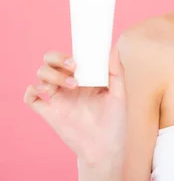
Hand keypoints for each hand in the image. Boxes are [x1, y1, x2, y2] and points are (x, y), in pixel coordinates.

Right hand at [23, 49, 126, 166]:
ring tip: (72, 85)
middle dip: (57, 59)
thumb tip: (114, 50)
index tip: (80, 57)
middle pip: (50, 62)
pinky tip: (43, 92)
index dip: (70, 53)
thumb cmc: (115, 120)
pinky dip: (31, 91)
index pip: (69, 57)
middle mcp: (69, 85)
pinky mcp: (50, 113)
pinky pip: (31, 99)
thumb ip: (117, 72)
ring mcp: (58, 98)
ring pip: (41, 76)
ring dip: (52, 75)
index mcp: (84, 78)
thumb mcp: (119, 94)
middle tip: (73, 66)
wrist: (105, 147)